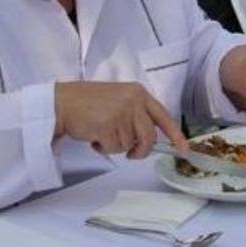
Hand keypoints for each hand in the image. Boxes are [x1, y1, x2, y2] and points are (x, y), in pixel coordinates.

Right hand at [54, 81, 187, 158]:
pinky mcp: (107, 126)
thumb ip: (137, 113)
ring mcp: (121, 113)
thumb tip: (151, 138)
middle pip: (149, 137)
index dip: (175, 135)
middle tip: (131, 153)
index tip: (183, 149)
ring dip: (115, 146)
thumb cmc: (88, 103)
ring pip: (129, 145)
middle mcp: (133, 101)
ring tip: (102, 133)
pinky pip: (113, 148)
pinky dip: (103, 148)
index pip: (164, 116)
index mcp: (139, 93)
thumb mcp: (119, 99)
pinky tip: (94, 136)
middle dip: (140, 150)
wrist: (62, 102)